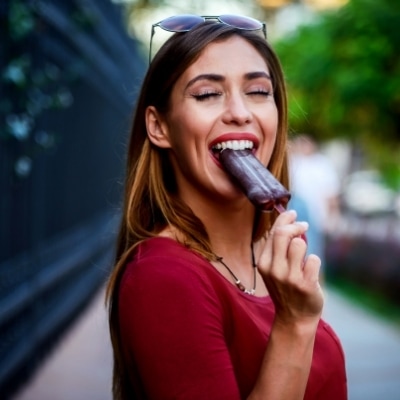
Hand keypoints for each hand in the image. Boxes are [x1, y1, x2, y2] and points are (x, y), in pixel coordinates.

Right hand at [257, 210, 323, 326]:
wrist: (294, 317)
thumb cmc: (285, 288)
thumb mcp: (274, 268)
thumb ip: (277, 248)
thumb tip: (288, 222)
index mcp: (264, 263)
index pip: (273, 232)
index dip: (285, 219)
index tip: (293, 213)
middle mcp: (274, 269)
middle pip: (284, 234)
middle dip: (296, 226)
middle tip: (304, 226)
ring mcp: (289, 278)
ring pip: (299, 244)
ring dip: (304, 246)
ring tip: (303, 257)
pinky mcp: (305, 284)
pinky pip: (314, 259)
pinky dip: (314, 262)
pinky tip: (310, 271)